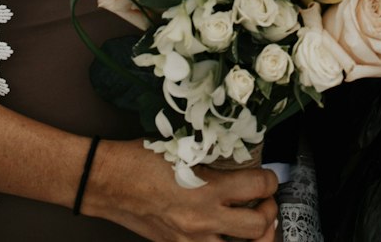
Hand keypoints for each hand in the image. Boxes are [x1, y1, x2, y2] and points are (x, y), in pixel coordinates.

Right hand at [84, 139, 277, 241]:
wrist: (109, 182)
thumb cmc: (141, 159)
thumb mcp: (184, 148)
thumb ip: (214, 159)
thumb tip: (239, 159)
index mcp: (208, 188)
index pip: (259, 187)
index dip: (271, 181)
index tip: (269, 178)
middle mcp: (203, 219)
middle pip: (257, 226)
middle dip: (269, 212)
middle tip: (265, 202)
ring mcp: (190, 239)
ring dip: (253, 237)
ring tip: (253, 225)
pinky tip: (225, 235)